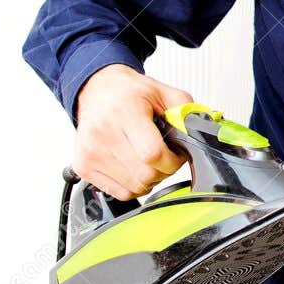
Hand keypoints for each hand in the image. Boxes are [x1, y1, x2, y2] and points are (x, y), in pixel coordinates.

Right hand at [73, 65, 194, 199]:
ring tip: (146, 159)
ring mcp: (90, 152)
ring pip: (134, 187)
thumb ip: (186, 112)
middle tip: (162, 155)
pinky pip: (119, 192)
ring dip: (148, 179)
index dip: (172, 161)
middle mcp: (103, 133)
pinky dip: (132, 185)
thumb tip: (201, 132)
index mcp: (124, 112)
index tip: (176, 154)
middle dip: (163, 170)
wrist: (97, 91)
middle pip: (145, 175)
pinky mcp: (83, 166)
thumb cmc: (128, 93)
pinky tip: (132, 167)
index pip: (153, 154)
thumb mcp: (163, 93)